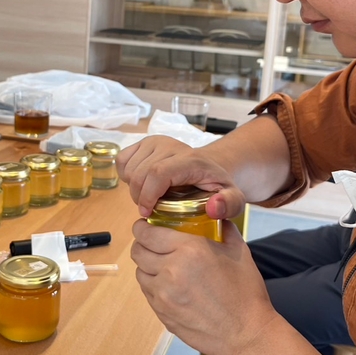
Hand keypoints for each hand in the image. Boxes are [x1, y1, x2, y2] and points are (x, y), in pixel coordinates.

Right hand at [117, 135, 246, 217]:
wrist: (208, 167)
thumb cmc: (216, 186)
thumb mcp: (233, 199)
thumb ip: (230, 204)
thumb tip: (213, 207)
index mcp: (190, 159)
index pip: (158, 173)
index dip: (148, 195)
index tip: (147, 213)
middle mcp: (170, 145)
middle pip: (140, 174)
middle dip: (140, 197)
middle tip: (151, 208)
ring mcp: (155, 141)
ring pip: (129, 169)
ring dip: (134, 188)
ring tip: (150, 196)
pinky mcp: (143, 142)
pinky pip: (122, 161)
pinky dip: (126, 176)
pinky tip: (143, 184)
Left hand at [130, 218, 280, 354]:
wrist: (246, 335)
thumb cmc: (246, 292)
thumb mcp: (239, 252)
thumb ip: (224, 228)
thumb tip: (215, 214)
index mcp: (189, 250)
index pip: (147, 234)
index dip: (142, 228)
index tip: (145, 226)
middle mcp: (170, 270)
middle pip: (138, 252)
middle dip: (142, 244)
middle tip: (152, 243)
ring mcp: (163, 295)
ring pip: (139, 273)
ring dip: (146, 266)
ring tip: (161, 265)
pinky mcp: (162, 313)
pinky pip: (148, 292)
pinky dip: (153, 285)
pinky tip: (168, 285)